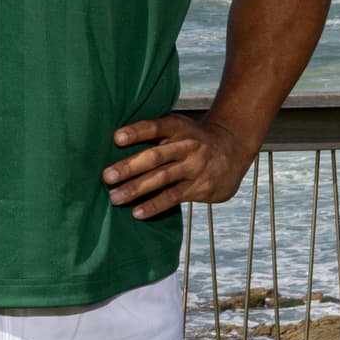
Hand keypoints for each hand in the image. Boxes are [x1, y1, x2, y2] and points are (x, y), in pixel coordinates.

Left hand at [104, 111, 256, 218]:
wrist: (232, 150)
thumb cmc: (193, 139)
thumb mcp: (179, 127)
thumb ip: (155, 134)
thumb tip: (113, 144)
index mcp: (179, 127)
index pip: (155, 127)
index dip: (136, 132)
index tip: (116, 138)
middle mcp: (188, 145)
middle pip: (156, 156)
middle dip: (130, 167)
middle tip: (107, 176)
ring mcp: (195, 167)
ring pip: (162, 178)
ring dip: (136, 189)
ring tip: (115, 197)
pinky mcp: (200, 187)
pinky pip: (174, 197)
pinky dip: (154, 205)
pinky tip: (137, 212)